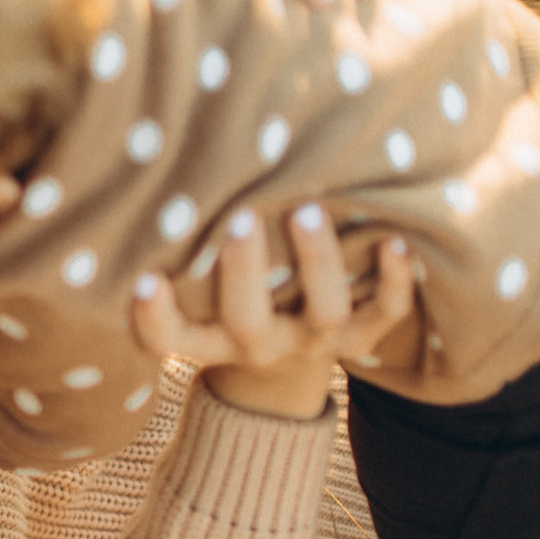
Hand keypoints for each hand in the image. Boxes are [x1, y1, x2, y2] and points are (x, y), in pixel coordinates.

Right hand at [129, 203, 414, 420]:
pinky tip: (393, 240)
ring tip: (307, 211)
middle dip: (244, 271)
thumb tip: (163, 179)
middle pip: (248, 322)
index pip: (168, 339)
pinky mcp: (360, 338)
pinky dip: (396, 280)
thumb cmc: (231, 298)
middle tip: (242, 219)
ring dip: (318, 262)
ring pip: (322, 314)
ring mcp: (312, 343)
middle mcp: (257, 345)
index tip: (143, 281)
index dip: (153, 318)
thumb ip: (183, 252)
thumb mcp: (198, 289)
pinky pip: (385, 315)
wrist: (289, 359)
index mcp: (207, 339)